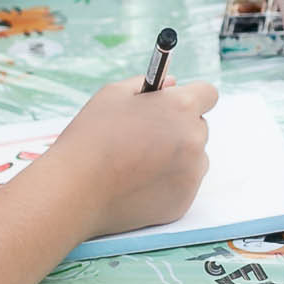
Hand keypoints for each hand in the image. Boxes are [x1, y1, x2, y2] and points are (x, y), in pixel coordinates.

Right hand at [40, 76, 218, 240]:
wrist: (76, 190)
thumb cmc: (91, 138)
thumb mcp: (113, 95)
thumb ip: (149, 84)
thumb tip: (173, 84)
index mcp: (180, 107)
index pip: (208, 94)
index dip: (192, 97)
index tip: (176, 104)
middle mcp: (194, 138)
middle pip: (199, 127)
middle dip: (179, 128)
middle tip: (147, 136)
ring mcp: (192, 172)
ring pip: (195, 157)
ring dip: (177, 156)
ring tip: (138, 162)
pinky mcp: (184, 199)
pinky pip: (184, 183)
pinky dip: (168, 182)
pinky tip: (138, 182)